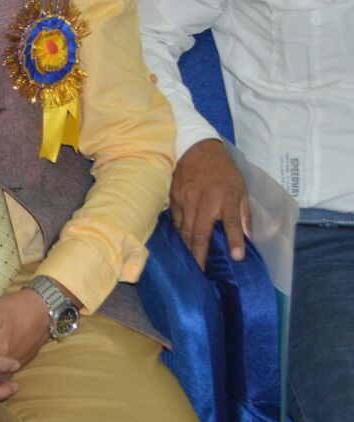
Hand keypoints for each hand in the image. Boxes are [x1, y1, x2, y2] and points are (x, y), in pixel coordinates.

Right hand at [171, 138, 251, 268]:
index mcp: (226, 197)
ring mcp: (186, 201)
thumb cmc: (222, 170)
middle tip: (200, 273)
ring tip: (190, 263)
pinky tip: (181, 244)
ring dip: (187, 248)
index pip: (231, 222)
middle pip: (200, 233)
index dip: (234, 241)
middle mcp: (205, 201)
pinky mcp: (174, 199)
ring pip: (184, 231)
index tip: (236, 258)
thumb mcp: (240, 187)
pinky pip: (176, 222)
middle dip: (199, 255)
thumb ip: (243, 213)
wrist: (195, 148)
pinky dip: (179, 235)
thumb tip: (249, 236)